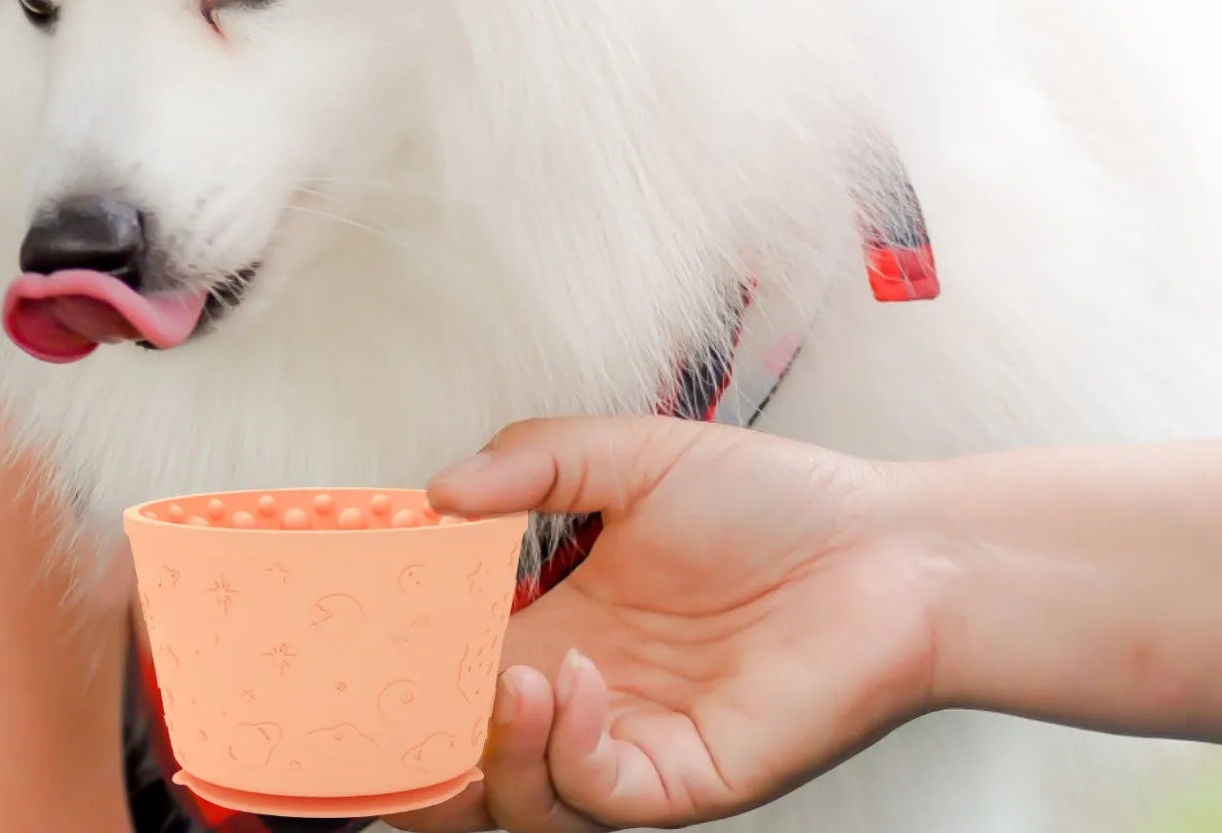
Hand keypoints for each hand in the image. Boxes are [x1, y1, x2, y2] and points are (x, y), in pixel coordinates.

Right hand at [395, 418, 937, 830]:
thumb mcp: (635, 455)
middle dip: (414, 740)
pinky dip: (566, 748)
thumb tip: (436, 491)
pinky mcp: (684, 774)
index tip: (359, 618)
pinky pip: (596, 791)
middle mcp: (584, 689)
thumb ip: (534, 462)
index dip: (404, 649)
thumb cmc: (774, 500)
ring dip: (489, 746)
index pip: (455, 657)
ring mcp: (631, 738)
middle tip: (386, 696)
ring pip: (516, 792)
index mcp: (563, 620)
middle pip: (467, 747)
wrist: (889, 549)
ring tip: (506, 677)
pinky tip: (580, 681)